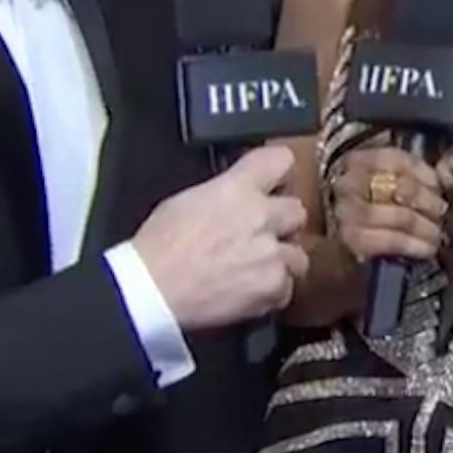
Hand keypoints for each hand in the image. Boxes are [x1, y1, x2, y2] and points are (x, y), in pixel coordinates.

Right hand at [134, 143, 311, 329]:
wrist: (153, 291)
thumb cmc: (159, 248)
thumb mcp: (188, 199)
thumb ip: (224, 192)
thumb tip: (237, 193)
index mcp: (238, 188)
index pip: (282, 160)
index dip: (279, 173)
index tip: (276, 183)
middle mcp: (261, 216)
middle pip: (297, 211)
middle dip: (282, 224)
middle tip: (261, 235)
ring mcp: (272, 253)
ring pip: (298, 254)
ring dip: (281, 261)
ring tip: (254, 269)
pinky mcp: (273, 287)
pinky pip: (287, 287)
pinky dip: (272, 291)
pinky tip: (248, 290)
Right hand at [326, 144, 452, 262]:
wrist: (333, 251)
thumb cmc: (371, 210)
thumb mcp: (392, 182)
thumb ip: (423, 173)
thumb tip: (451, 168)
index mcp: (359, 161)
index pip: (399, 160)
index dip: (428, 174)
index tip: (444, 187)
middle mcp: (349, 183)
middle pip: (403, 187)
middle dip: (430, 203)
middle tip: (443, 214)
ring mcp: (348, 213)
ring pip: (401, 215)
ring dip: (425, 227)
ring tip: (437, 235)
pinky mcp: (351, 241)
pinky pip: (390, 240)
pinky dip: (413, 244)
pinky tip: (425, 249)